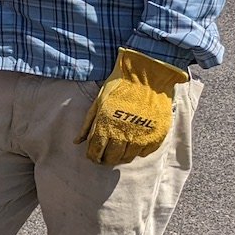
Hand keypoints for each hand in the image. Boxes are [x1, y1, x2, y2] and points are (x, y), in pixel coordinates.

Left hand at [76, 48, 188, 165]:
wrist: (146, 75)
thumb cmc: (118, 87)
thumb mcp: (98, 103)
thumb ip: (88, 125)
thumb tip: (77, 142)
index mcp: (106, 126)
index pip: (96, 151)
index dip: (93, 156)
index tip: (93, 157)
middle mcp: (124, 134)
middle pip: (112, 158)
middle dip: (106, 159)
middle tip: (105, 157)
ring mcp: (142, 136)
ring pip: (129, 157)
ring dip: (121, 156)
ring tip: (119, 151)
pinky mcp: (157, 134)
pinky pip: (145, 152)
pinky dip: (138, 151)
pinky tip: (134, 144)